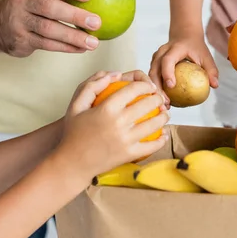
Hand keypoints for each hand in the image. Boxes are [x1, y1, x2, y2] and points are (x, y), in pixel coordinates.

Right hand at [0, 0, 102, 56]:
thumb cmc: (32, 5)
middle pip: (50, 7)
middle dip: (75, 16)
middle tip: (96, 22)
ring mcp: (19, 20)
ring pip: (48, 29)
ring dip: (74, 37)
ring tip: (93, 42)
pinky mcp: (21, 39)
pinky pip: (47, 44)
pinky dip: (67, 47)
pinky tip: (81, 48)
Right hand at [55, 70, 169, 184]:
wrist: (72, 163)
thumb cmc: (74, 132)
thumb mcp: (76, 105)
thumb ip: (92, 85)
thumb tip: (115, 74)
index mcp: (106, 108)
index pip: (134, 89)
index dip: (145, 85)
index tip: (149, 87)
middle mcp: (118, 122)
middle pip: (148, 104)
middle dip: (158, 98)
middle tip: (159, 98)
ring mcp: (126, 139)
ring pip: (154, 124)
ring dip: (164, 116)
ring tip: (164, 114)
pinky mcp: (130, 154)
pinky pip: (152, 145)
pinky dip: (161, 140)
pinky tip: (164, 135)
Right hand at [149, 31, 218, 105]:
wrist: (184, 35)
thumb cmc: (196, 47)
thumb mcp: (206, 56)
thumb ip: (211, 70)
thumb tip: (215, 85)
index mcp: (174, 48)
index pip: (167, 60)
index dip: (167, 72)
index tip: (171, 86)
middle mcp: (162, 52)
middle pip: (154, 70)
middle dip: (158, 87)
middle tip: (166, 102)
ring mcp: (156, 58)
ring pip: (150, 75)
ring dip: (155, 90)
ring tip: (164, 104)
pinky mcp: (154, 64)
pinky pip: (152, 77)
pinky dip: (156, 89)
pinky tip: (164, 100)